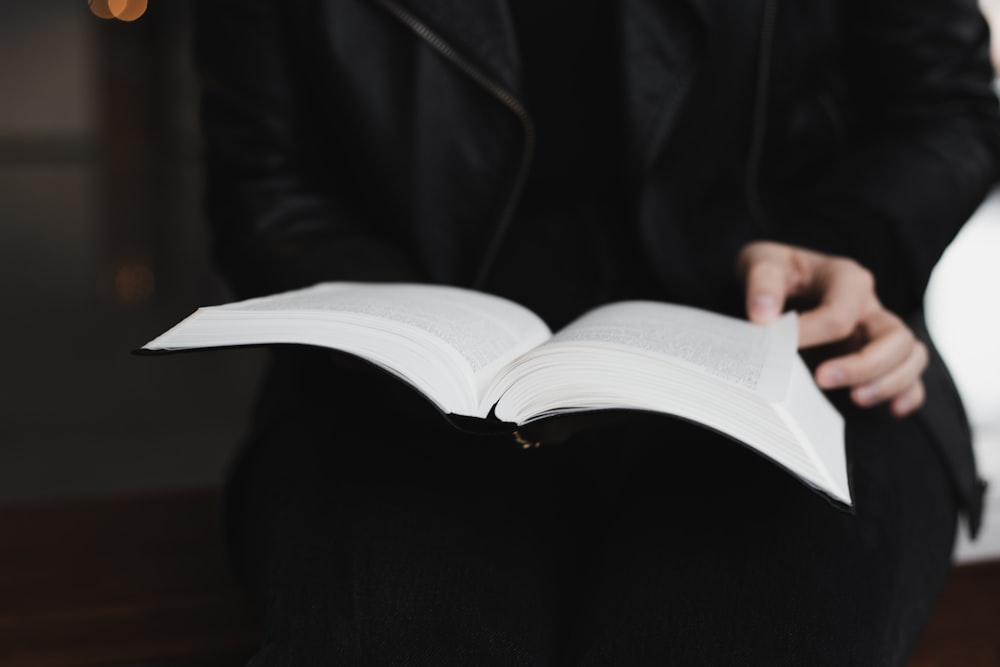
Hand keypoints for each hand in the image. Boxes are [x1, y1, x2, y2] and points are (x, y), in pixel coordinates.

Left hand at [736, 241, 927, 416]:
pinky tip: (892, 410)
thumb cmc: (774, 272)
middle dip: (864, 365)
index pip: (842, 312)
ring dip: (888, 382)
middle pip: (895, 337)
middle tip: (822, 379)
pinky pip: (911, 375)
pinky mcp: (877, 354)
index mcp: (846, 278)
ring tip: (855, 398)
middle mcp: (870, 305)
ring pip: (910, 356)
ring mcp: (877, 331)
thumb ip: (762, 283)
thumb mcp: (760, 263)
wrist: (778, 280)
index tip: (782, 347)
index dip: (813, 334)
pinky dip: (908, 393)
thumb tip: (763, 314)